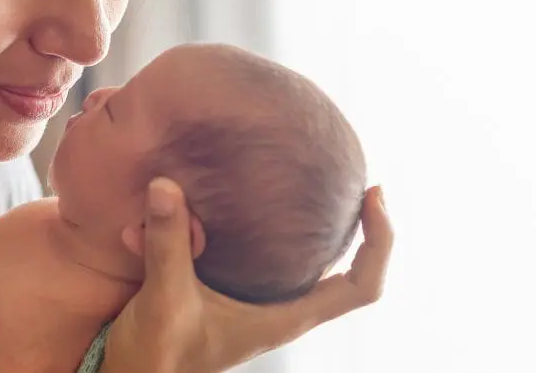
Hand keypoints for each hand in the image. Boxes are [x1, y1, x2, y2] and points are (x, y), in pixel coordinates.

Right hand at [100, 178, 391, 372]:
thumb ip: (168, 244)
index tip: (372, 197)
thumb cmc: (156, 354)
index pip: (360, 287)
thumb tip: (167, 187)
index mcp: (285, 317)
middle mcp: (282, 309)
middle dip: (358, 226)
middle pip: (348, 271)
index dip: (379, 243)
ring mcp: (260, 301)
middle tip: (358, 184)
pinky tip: (238, 198)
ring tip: (312, 181)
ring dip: (309, 224)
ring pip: (305, 260)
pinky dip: (259, 224)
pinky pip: (261, 252)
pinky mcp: (234, 291)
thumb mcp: (162, 298)